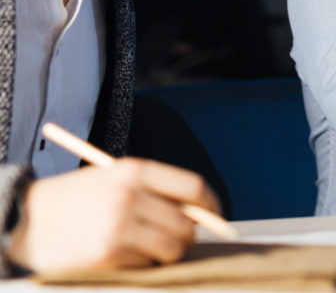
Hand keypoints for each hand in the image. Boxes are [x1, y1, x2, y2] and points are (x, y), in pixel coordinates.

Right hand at [7, 159, 220, 272]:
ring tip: (146, 248)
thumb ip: (155, 190)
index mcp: (133, 170)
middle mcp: (129, 195)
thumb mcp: (112, 179)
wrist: (22, 223)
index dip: (210, 205)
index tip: (215, 216)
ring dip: (166, 253)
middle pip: (187, 222)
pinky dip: (141, 264)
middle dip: (188, 235)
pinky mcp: (106, 253)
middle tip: (176, 240)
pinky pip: (145, 264)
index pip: (193, 188)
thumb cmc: (74, 201)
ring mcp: (118, 225)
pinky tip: (120, 256)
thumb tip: (201, 213)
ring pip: (171, 248)